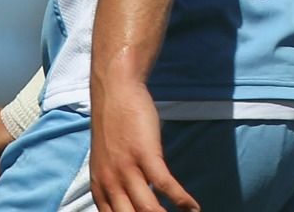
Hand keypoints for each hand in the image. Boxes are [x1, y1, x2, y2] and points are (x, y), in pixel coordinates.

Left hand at [89, 73, 197, 211]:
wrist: (115, 92)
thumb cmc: (114, 126)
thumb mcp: (107, 162)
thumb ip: (115, 185)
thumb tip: (133, 202)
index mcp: (100, 188)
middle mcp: (111, 183)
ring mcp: (127, 170)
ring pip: (147, 210)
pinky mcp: (146, 155)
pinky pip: (166, 185)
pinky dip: (181, 200)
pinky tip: (193, 208)